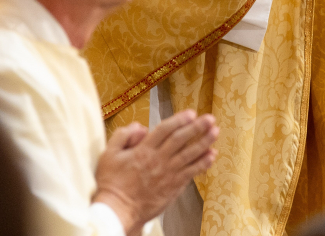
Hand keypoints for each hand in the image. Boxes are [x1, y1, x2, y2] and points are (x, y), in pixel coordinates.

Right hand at [93, 111, 217, 235]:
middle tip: (210, 118)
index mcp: (143, 150)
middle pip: (181, 139)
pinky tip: (212, 155)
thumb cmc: (111, 184)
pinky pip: (191, 172)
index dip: (179, 119)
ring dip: (204, 142)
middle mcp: (158, 160)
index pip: (165, 129)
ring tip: (215, 132)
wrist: (117, 212)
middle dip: (197, 127)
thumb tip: (141, 126)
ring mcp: (167, 174)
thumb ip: (123, 136)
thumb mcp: (109, 154)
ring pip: (190, 155)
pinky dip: (202, 163)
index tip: (191, 112)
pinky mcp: (173, 187)